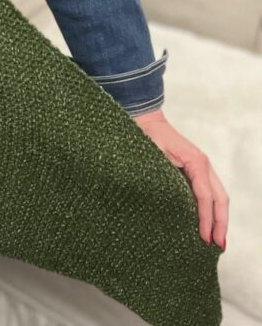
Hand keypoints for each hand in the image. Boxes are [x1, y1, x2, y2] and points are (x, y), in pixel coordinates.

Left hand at [133, 108, 228, 249]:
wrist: (146, 121)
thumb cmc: (147, 138)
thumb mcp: (154, 157)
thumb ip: (166, 178)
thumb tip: (174, 206)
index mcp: (196, 162)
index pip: (206, 197)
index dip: (205, 219)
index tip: (203, 238)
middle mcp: (204, 165)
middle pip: (220, 199)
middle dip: (220, 223)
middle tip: (218, 245)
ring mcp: (202, 168)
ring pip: (219, 197)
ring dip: (219, 218)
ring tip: (217, 239)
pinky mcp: (197, 170)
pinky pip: (209, 192)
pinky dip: (212, 209)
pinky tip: (208, 222)